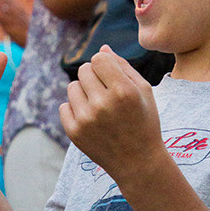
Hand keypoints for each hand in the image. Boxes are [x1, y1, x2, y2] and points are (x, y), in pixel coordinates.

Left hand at [59, 45, 163, 184]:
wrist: (138, 162)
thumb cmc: (144, 122)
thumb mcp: (144, 92)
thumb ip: (123, 66)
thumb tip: (102, 48)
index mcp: (123, 92)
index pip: (99, 59)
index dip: (105, 65)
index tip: (112, 77)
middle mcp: (103, 104)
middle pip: (84, 70)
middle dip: (94, 77)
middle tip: (107, 94)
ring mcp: (86, 119)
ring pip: (73, 87)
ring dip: (84, 93)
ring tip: (100, 107)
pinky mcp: (74, 132)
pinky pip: (64, 106)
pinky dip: (76, 110)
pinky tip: (91, 120)